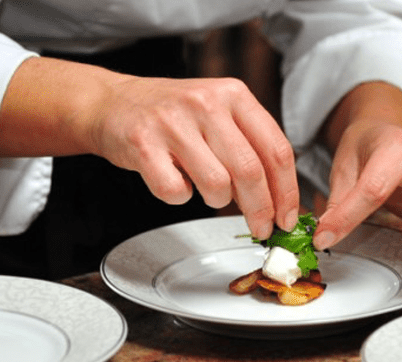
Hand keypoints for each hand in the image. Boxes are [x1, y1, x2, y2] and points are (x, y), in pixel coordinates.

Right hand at [0, 58, 298, 238]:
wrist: (113, 103)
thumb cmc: (172, 115)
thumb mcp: (218, 113)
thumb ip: (250, 145)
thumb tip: (279, 198)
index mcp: (234, 95)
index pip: (276, 150)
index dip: (287, 192)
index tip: (288, 217)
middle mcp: (206, 103)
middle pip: (251, 172)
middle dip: (261, 210)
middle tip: (261, 228)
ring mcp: (173, 123)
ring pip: (216, 185)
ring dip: (217, 201)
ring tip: (206, 190)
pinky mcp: (143, 144)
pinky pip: (176, 192)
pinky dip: (179, 197)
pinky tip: (176, 182)